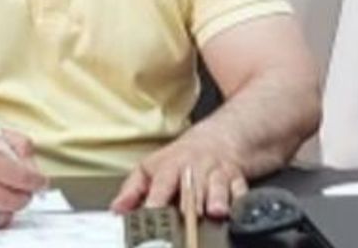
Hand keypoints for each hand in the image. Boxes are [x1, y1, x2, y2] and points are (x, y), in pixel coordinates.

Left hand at [109, 126, 248, 218]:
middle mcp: (194, 170)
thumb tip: (116, 210)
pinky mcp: (237, 181)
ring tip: (214, 211)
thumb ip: (133, 190)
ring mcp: (216, 175)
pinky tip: (236, 209)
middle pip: (191, 187)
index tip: (150, 213)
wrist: (219, 138)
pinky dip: (239, 200)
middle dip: (188, 203)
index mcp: (171, 166)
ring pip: (217, 187)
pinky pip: (240, 190)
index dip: (156, 199)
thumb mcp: (151, 167)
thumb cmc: (182, 158)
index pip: (162, 184)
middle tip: (183, 218)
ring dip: (216, 199)